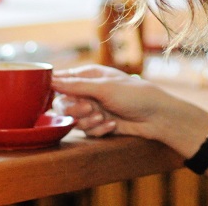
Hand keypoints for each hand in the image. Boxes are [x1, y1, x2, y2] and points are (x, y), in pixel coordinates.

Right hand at [51, 64, 172, 138]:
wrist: (156, 116)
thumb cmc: (133, 94)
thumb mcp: (104, 88)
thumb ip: (76, 86)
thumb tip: (51, 80)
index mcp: (88, 75)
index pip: (61, 80)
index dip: (57, 90)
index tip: (62, 97)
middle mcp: (88, 91)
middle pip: (63, 104)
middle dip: (75, 109)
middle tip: (90, 108)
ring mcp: (93, 108)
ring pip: (74, 120)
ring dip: (88, 121)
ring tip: (104, 117)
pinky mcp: (99, 124)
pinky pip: (87, 131)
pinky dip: (99, 130)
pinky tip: (112, 125)